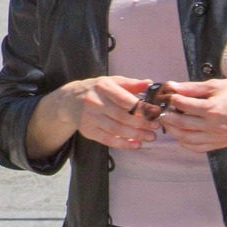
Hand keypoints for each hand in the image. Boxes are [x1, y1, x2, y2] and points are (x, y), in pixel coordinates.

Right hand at [26, 75, 160, 159]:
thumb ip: (131, 84)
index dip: (143, 108)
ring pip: (117, 129)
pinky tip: (136, 144)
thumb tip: (150, 83)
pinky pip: (108, 140)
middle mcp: (95, 102)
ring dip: (136, 135)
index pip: (126, 100)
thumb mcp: (111, 82)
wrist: (70, 101)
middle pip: (123, 116)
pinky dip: (123, 144)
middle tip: (156, 128)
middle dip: (142, 124)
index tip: (156, 113)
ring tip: (150, 137)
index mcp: (103, 87)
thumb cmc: (97, 90)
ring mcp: (91, 118)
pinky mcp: (88, 131)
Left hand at [162, 77, 226, 150]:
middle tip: (160, 111)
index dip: (171, 100)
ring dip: (174, 131)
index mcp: (214, 109)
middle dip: (167, 116)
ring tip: (168, 122)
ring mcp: (219, 137)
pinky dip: (186, 143)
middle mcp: (216, 126)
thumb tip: (172, 87)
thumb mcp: (216, 85)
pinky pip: (198, 147)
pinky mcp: (222, 143)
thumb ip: (192, 88)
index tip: (165, 96)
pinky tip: (181, 134)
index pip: (183, 105)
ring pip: (187, 139)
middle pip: (182, 124)